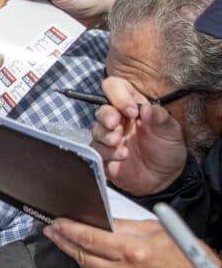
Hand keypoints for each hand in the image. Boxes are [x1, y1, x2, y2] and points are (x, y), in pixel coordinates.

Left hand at [44, 218, 214, 267]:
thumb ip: (123, 226)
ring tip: (60, 238)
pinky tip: (81, 253)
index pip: (89, 238)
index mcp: (131, 251)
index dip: (69, 229)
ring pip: (89, 267)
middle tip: (51, 229)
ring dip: (73, 251)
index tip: (56, 221)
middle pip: (83, 255)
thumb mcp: (153, 230)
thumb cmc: (182, 255)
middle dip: (63, 241)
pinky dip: (89, 262)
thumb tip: (100, 220)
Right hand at [90, 77, 186, 195]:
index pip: (115, 88)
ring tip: (118, 142)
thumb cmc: (167, 149)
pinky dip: (107, 152)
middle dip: (106, 116)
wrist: (165, 178)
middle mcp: (118, 120)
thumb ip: (161, 118)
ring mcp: (109, 137)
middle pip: (101, 109)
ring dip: (106, 135)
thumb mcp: (172, 132)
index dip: (118, 95)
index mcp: (132, 107)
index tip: (131, 110)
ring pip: (96, 129)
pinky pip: (96, 150)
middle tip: (116, 125)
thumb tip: (146, 107)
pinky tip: (122, 156)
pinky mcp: (104, 154)